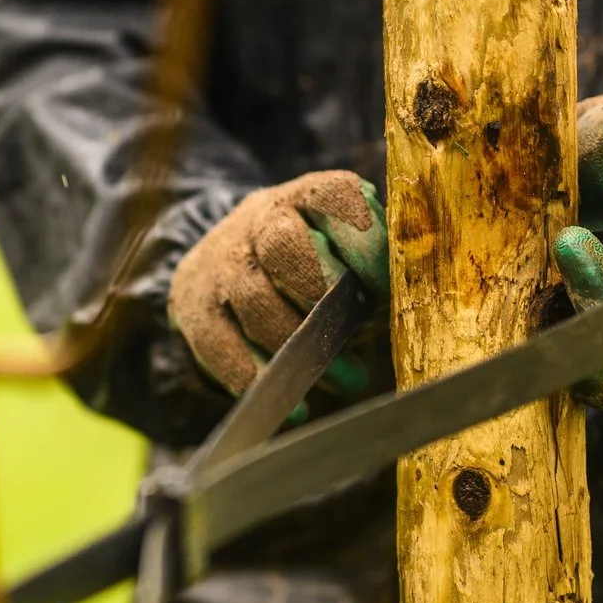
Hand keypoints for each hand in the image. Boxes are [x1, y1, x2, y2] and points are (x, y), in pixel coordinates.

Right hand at [169, 171, 388, 407]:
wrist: (228, 260)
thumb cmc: (313, 261)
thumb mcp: (346, 244)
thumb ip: (377, 262)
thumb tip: (407, 299)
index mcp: (306, 197)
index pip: (333, 198)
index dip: (363, 242)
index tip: (385, 286)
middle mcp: (258, 221)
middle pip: (282, 245)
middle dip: (323, 291)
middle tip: (357, 329)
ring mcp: (221, 264)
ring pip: (254, 300)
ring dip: (302, 346)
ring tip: (349, 379)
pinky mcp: (195, 309)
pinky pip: (220, 344)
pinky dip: (258, 378)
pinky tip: (297, 406)